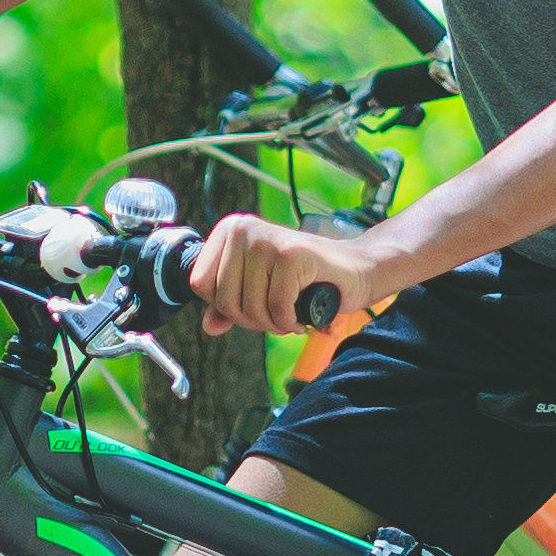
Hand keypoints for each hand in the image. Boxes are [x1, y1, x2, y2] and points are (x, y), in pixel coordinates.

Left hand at [187, 213, 392, 338]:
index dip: (223, 306)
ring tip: (288, 314)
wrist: (356, 269)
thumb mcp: (258, 290)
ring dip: (271, 323)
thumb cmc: (305, 279)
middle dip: (250, 320)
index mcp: (229, 231)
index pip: (200, 283)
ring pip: (249, 306)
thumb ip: (228, 306)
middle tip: (274, 316)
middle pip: (223, 298)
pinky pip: (276, 307)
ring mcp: (267, 239)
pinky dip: (288, 321)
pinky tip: (300, 315)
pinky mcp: (291, 254)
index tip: (250, 306)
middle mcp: (244, 228)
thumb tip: (208, 326)